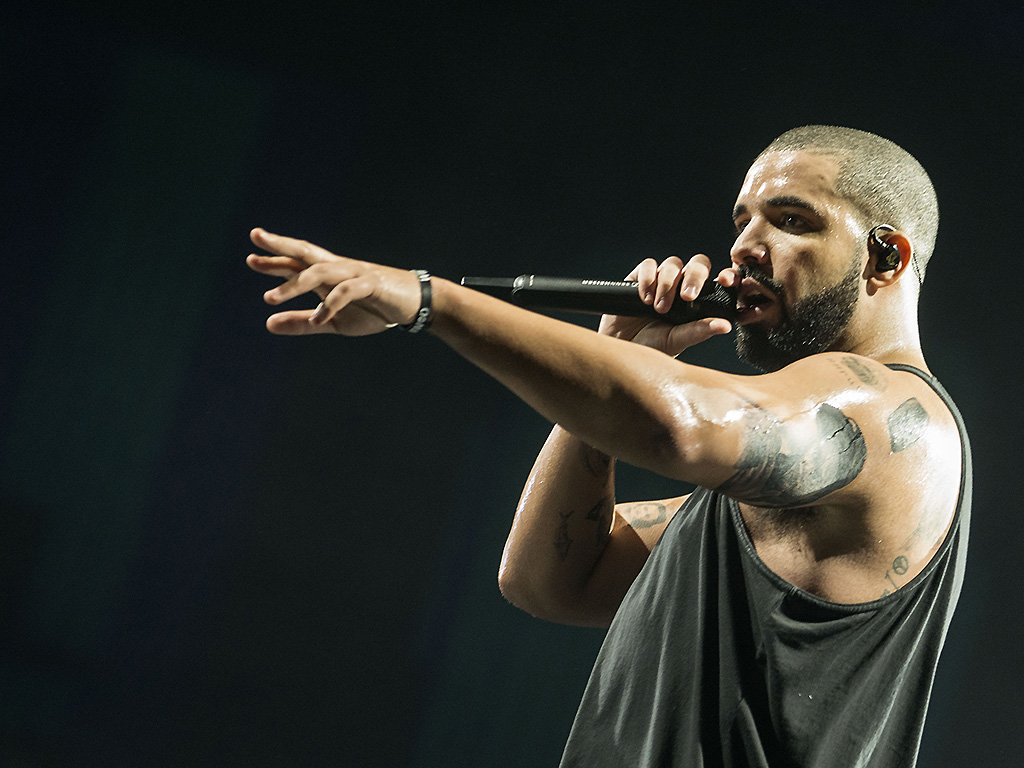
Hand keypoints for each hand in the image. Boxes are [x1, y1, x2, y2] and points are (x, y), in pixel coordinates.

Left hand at [246, 228, 421, 335]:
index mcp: (329, 275)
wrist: (416, 304)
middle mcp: (339, 268)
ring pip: (320, 272)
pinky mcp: (372, 284)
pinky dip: (330, 305)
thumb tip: (268, 324)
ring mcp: (355, 273)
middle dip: (281, 246)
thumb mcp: (334, 322)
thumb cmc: (375, 309)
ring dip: (294, 284)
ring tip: (270, 299)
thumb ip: (303, 322)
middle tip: (256, 238)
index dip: (275, 259)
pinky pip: (346, 291)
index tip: (251, 258)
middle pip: (305, 252)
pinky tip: (317, 319)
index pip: (298, 262)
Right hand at [598, 254, 733, 356]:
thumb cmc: (651, 348)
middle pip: (698, 264)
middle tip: (687, 297)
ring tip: (659, 308)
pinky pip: (648, 266)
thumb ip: (699, 331)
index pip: (718, 280)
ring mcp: (661, 281)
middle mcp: (682, 287)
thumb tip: (726, 326)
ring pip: (673, 264)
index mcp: (699, 301)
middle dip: (695, 276)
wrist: (620, 348)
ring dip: (668, 284)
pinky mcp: (639, 278)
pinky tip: (644, 298)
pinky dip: (648, 278)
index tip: (726, 281)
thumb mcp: (678, 341)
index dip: (727, 275)